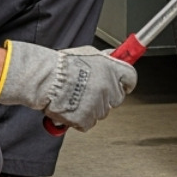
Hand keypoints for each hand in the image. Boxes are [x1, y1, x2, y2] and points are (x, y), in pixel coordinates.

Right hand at [0, 42, 137, 131]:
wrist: (45, 79)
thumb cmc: (62, 66)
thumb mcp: (88, 53)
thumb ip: (104, 59)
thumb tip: (114, 58)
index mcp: (111, 69)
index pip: (131, 78)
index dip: (125, 82)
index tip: (121, 84)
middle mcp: (108, 87)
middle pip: (117, 98)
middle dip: (106, 97)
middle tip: (89, 91)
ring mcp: (99, 104)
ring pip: (101, 112)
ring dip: (91, 108)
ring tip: (74, 97)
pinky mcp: (87, 118)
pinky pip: (87, 123)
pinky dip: (79, 119)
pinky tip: (70, 107)